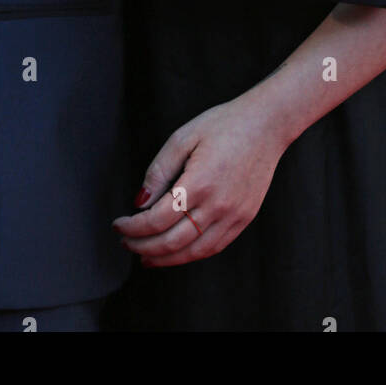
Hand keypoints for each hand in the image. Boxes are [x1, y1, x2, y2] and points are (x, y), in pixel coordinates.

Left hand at [113, 92, 286, 267]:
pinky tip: (177, 252)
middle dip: (143, 246)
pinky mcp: (244, 218)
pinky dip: (191, 254)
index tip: (119, 225)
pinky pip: (214, 246)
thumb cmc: (224, 125)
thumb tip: (140, 202)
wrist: (266, 125)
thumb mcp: (183, 137)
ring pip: (193, 251)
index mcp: (199, 182)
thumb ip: (159, 170)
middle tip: (126, 243)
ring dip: (165, 259)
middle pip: (172, 242)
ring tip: (146, 256)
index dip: (133, 228)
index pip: (157, 220)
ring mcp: (233, 215)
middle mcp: (217, 205)